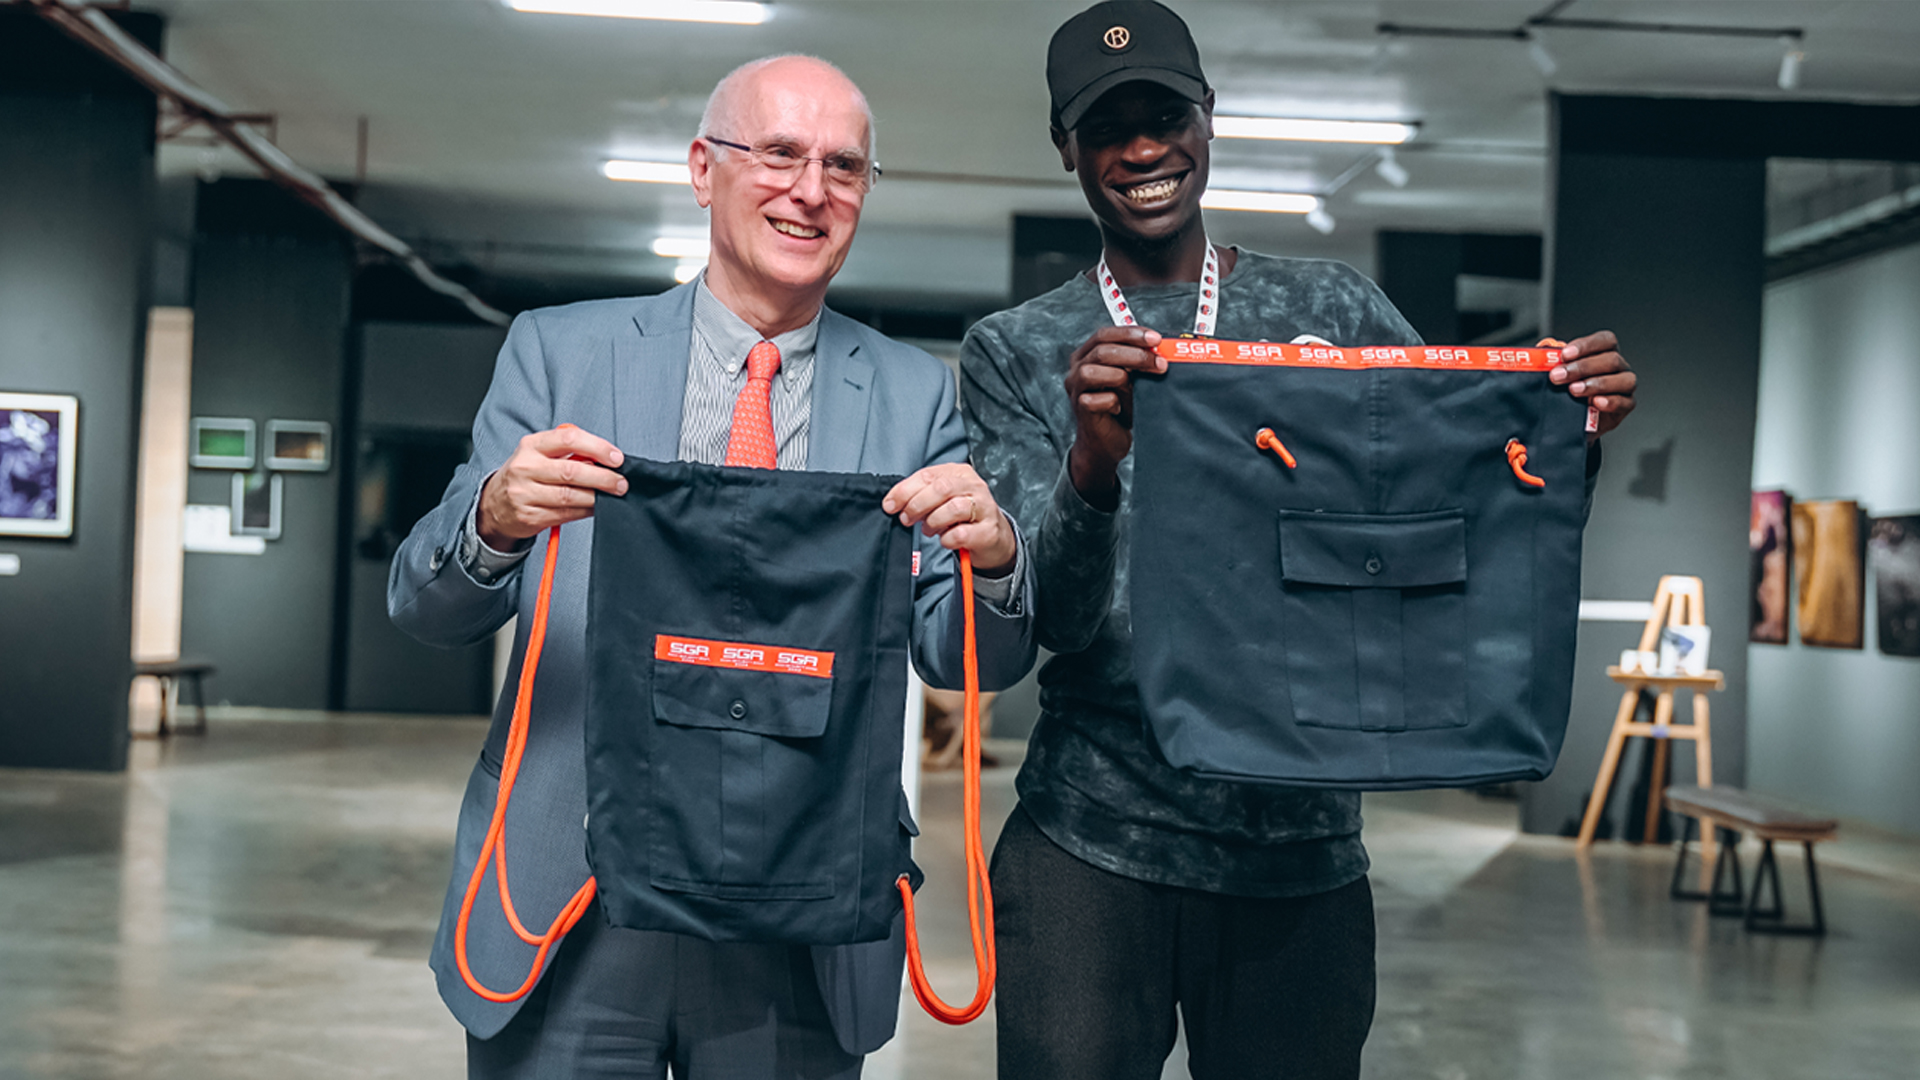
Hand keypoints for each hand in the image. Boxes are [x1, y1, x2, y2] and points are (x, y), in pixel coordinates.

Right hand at [477, 425, 626, 546]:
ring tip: (612, 495)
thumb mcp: (539, 454)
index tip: (617, 458)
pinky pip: (565, 514)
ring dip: (597, 497)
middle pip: (572, 472)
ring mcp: (524, 494)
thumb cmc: (526, 475)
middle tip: (622, 483)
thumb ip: (569, 452)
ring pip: (570, 496)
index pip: (569, 439)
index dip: (597, 447)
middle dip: (603, 478)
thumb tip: (606, 459)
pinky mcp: (529, 516)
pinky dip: (586, 510)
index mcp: (531, 446)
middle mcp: (525, 468)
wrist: (494, 504)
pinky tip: (596, 507)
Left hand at [882, 463, 1016, 575]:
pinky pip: (961, 534)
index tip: (890, 505)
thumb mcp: (942, 500)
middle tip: (907, 519)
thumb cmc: (963, 517)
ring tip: (929, 529)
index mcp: (959, 473)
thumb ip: (921, 496)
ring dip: (933, 522)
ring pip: (952, 508)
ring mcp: (984, 507)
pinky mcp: (988, 531)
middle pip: (940, 488)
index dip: (905, 490)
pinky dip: (946, 539)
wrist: (993, 538)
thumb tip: (894, 502)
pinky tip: (946, 539)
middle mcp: (974, 486)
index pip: (928, 475)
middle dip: (917, 504)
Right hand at [1064, 325, 1165, 508]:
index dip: (1130, 333)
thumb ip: (1136, 362)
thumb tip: (1160, 349)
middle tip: (1159, 362)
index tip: (1155, 338)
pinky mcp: (1080, 408)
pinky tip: (1120, 409)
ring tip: (1136, 389)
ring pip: (1093, 371)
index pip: (1104, 334)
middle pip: (1102, 350)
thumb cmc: (1118, 408)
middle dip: (1135, 354)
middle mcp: (1076, 369)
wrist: (1106, 442)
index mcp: (1086, 355)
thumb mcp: (1130, 379)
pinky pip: (1099, 398)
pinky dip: (1115, 402)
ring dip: (1123, 377)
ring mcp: (1076, 389)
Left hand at [1548, 330, 1635, 440]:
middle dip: (1583, 367)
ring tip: (1574, 390)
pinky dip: (1610, 401)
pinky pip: (1624, 402)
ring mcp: (1625, 386)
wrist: (1570, 421)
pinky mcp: (1626, 405)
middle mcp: (1618, 367)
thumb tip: (1544, 347)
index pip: (1604, 340)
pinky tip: (1595, 402)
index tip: (1564, 354)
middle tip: (1559, 376)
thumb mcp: (1558, 375)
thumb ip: (1552, 359)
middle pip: (1611, 360)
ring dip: (1597, 384)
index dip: (1585, 345)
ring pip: (1624, 379)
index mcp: (1603, 353)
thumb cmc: (1566, 392)